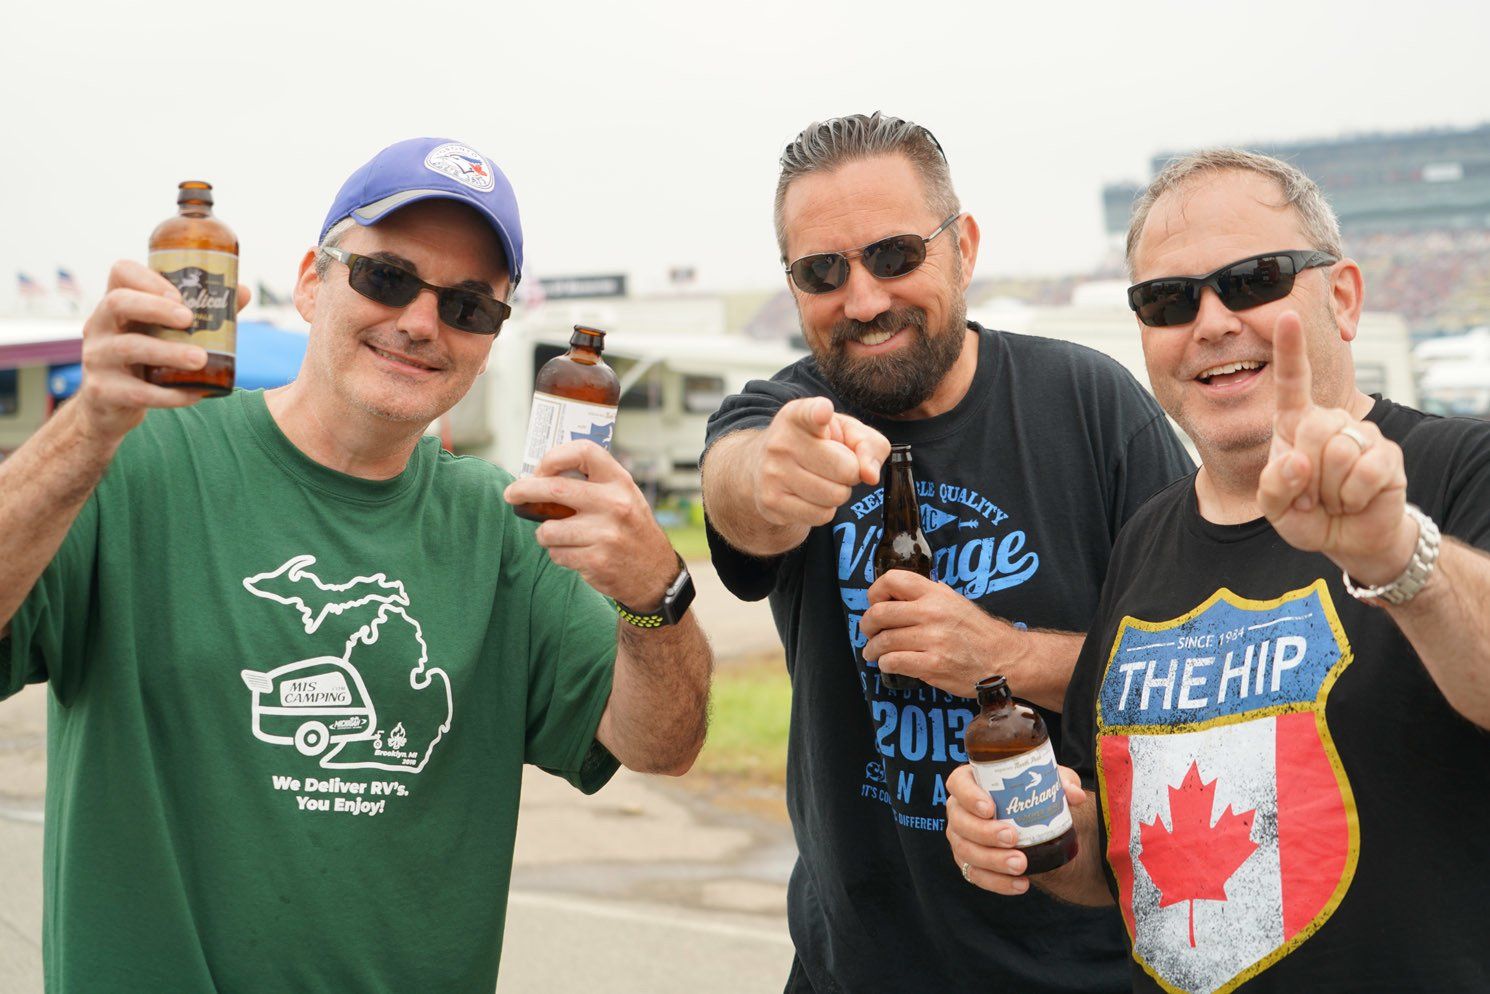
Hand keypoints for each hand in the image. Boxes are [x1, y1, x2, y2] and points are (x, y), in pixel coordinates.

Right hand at [75, 261, 251, 444]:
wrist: (108, 408)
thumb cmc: (144, 361)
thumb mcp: (163, 334)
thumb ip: (201, 313)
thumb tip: (243, 292)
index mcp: (116, 305)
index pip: (121, 272)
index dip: (148, 278)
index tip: (180, 294)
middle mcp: (99, 325)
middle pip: (117, 302)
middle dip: (156, 308)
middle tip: (189, 319)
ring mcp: (97, 358)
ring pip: (128, 348)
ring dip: (168, 352)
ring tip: (200, 359)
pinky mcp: (102, 391)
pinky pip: (137, 391)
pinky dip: (168, 394)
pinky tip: (193, 394)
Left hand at [502, 441, 677, 608]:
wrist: (655, 573)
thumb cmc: (631, 530)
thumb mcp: (624, 497)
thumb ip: (593, 484)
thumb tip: (541, 476)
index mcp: (620, 482)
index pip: (584, 451)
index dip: (554, 457)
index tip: (539, 469)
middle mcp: (614, 504)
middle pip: (553, 488)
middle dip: (523, 490)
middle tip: (511, 494)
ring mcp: (605, 534)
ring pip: (548, 529)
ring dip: (545, 534)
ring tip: (561, 536)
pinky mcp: (595, 560)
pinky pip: (557, 554)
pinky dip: (559, 554)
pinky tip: (576, 554)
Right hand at [753, 397, 889, 527]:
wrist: (764, 466)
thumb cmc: (815, 445)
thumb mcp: (846, 432)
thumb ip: (868, 444)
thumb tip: (870, 475)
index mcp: (798, 416)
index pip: (810, 413)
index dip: (820, 413)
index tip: (823, 412)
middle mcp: (781, 442)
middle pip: (846, 469)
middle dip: (851, 472)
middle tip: (836, 466)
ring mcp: (773, 473)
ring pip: (835, 495)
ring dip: (838, 492)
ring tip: (822, 480)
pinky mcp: (771, 502)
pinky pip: (822, 515)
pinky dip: (825, 509)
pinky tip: (811, 496)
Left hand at [861, 570, 1023, 696]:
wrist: (1004, 658)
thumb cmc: (977, 632)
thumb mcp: (955, 601)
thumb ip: (928, 595)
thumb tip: (898, 592)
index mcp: (935, 594)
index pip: (892, 580)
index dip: (875, 592)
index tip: (874, 604)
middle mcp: (932, 612)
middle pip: (879, 613)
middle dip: (866, 625)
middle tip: (868, 632)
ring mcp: (932, 639)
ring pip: (883, 641)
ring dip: (872, 649)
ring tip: (873, 653)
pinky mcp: (933, 665)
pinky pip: (894, 662)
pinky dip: (885, 664)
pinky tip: (889, 664)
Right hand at [945, 762, 1085, 894]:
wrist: (1035, 825)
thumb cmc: (1034, 794)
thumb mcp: (1050, 783)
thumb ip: (1063, 782)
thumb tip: (1074, 794)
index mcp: (971, 782)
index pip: (957, 783)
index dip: (969, 796)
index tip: (990, 808)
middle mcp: (960, 810)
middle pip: (959, 821)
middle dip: (984, 832)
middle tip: (1012, 837)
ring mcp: (961, 838)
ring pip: (965, 851)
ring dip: (992, 861)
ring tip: (1020, 865)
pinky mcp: (969, 862)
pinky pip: (976, 876)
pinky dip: (998, 882)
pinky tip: (1021, 883)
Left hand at [1256, 311, 1414, 584]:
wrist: (1349, 539)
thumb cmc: (1308, 515)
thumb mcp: (1276, 507)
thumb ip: (1273, 485)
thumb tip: (1298, 460)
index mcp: (1296, 424)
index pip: (1292, 381)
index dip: (1290, 349)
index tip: (1285, 315)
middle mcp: (1330, 421)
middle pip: (1313, 429)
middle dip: (1306, 473)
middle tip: (1312, 494)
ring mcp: (1362, 434)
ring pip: (1338, 452)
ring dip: (1329, 489)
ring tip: (1333, 497)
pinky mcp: (1387, 455)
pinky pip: (1364, 472)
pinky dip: (1352, 497)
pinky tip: (1354, 501)